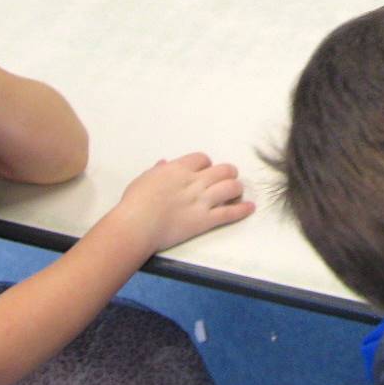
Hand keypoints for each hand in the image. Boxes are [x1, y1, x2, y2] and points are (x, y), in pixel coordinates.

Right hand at [116, 153, 254, 251]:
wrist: (136, 226)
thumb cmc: (134, 203)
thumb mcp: (143, 180)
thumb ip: (157, 172)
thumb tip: (163, 164)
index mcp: (178, 170)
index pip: (202, 159)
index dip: (207, 164)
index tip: (205, 170)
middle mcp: (194, 182)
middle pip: (222, 170)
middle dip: (227, 173)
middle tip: (227, 178)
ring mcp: (201, 201)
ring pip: (231, 187)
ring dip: (236, 188)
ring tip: (237, 191)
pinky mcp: (205, 220)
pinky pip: (230, 213)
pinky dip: (243, 210)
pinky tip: (250, 208)